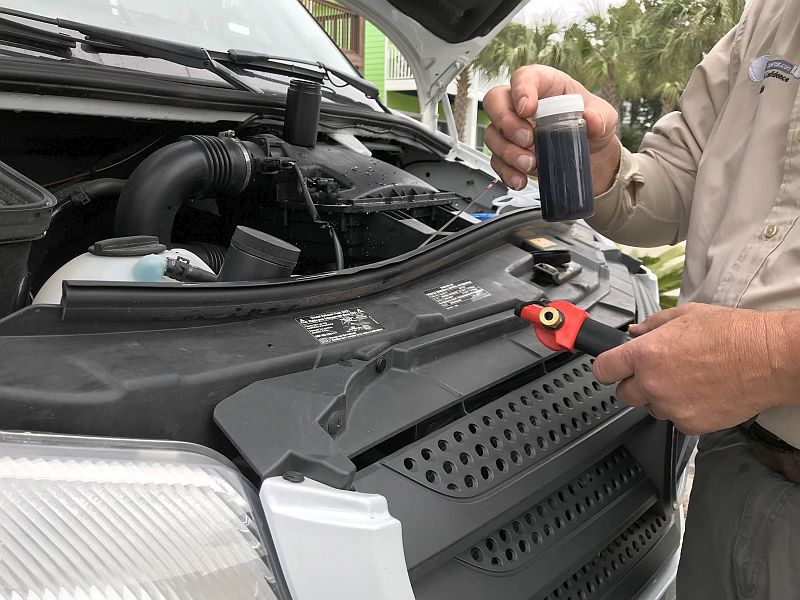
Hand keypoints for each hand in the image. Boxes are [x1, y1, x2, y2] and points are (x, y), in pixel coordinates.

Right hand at [483, 65, 620, 193]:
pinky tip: (521, 179)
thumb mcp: (606, 118)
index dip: (521, 90)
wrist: (591, 161)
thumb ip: (601, 116)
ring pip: (492, 134)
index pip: (524, 77)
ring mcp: (513, 130)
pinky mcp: (509, 153)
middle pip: (495, 101)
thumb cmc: (593, 130)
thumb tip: (592, 118)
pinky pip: (496, 161)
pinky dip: (506, 172)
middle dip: (506, 122)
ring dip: (508, 151)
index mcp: (546, 86)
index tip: (528, 109)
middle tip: (527, 139)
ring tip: (530, 163)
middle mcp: (523, 105)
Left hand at [592, 303, 794, 434]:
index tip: (611, 367)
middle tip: (657, 371)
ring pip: (651, 408)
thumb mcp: (685, 315)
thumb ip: (652, 325)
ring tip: (688, 379)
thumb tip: (634, 332)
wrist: (769, 358)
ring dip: (660, 397)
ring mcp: (670, 407)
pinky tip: (701, 393)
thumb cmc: (733, 334)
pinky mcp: (690, 424)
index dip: (606, 368)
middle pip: (623, 394)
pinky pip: (675, 420)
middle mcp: (653, 383)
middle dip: (634, 384)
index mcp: (645, 354)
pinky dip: (683, 410)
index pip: (603, 369)